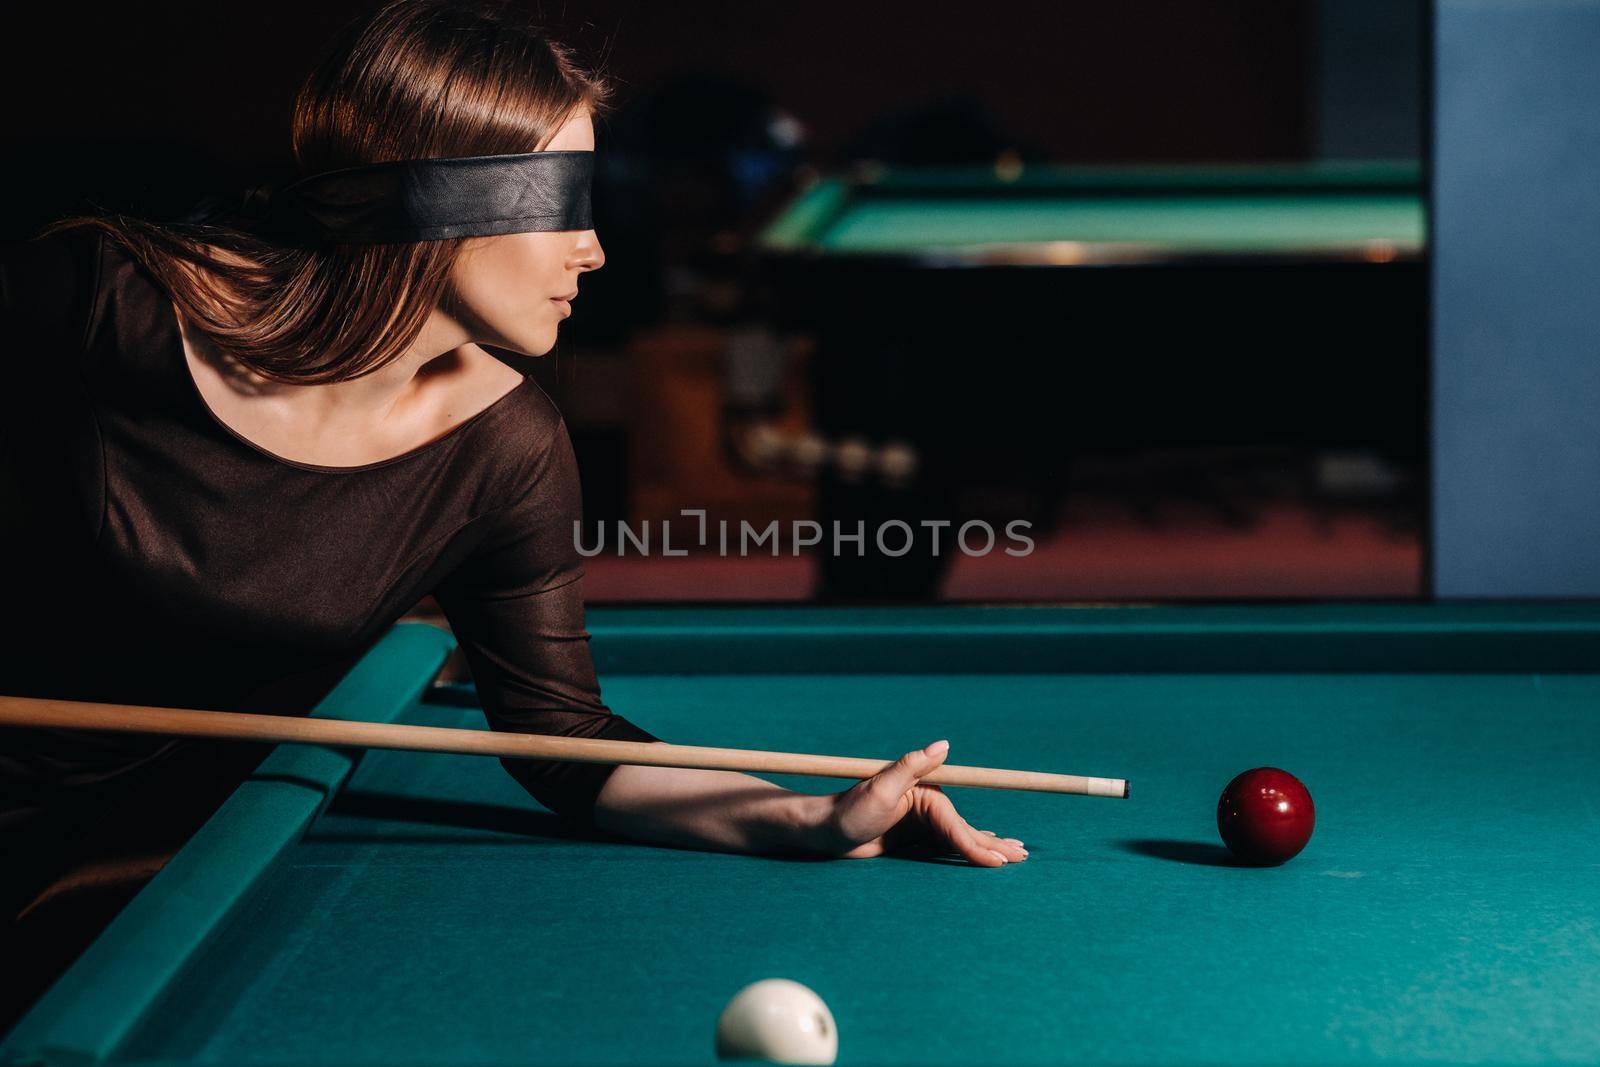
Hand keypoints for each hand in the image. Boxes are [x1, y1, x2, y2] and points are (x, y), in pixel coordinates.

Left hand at [804, 740, 1028, 866]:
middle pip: (966, 828)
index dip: (979, 844)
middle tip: (1023, 858)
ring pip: (960, 838)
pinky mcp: (913, 837)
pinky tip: (982, 851)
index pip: (957, 824)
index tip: (999, 861)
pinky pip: (946, 845)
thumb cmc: (847, 811)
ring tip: (1014, 856)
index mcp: (924, 792)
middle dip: (994, 844)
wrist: (823, 830)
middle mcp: (927, 804)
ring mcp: (921, 822)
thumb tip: (944, 744)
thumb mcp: (879, 788)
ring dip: (988, 847)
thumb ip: (912, 766)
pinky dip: (967, 850)